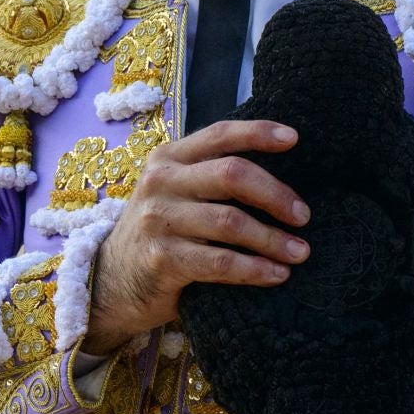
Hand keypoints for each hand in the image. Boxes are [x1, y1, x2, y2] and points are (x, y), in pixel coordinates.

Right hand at [82, 120, 310, 355]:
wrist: (110, 281)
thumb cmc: (159, 232)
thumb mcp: (173, 192)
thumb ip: (209, 175)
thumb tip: (278, 169)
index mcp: (168, 158)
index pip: (219, 134)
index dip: (258, 133)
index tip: (294, 139)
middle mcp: (160, 182)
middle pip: (232, 175)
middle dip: (276, 195)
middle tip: (303, 216)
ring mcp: (158, 221)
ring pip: (231, 222)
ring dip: (273, 239)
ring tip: (300, 252)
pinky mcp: (162, 260)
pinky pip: (221, 263)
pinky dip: (255, 269)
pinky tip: (277, 274)